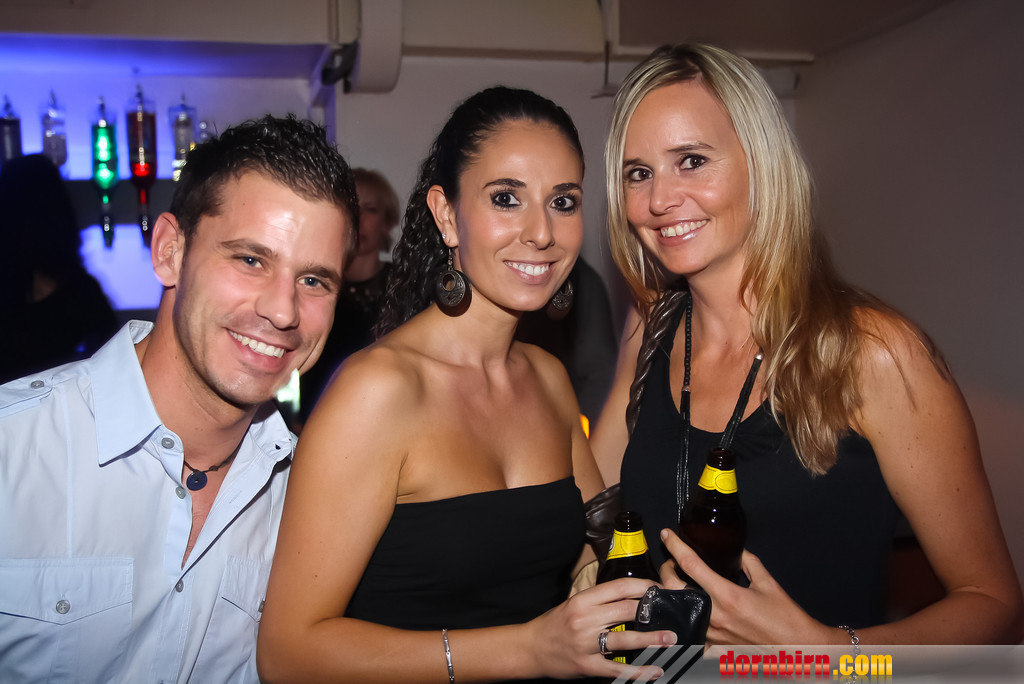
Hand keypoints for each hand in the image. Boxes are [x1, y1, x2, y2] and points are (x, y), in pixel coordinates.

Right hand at [524, 577, 676, 679]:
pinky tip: (654, 670)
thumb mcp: (574, 604)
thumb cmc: (555, 624)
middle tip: (671, 612)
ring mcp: (586, 644)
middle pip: (626, 610)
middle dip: (652, 610)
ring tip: (670, 639)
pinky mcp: (587, 665)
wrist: (530, 648)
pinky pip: (617, 669)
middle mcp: (585, 620)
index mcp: (583, 601)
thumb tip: (631, 598)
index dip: (644, 586)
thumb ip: (599, 602)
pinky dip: (638, 671)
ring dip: (651, 639)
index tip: (660, 589)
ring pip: (625, 639)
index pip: (619, 588)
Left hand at [659, 529, 835, 644]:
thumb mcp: (768, 583)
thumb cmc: (785, 617)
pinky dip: (683, 617)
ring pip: (677, 609)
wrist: (797, 648)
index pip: (692, 565)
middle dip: (666, 569)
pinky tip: (686, 609)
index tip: (667, 535)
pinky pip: (690, 630)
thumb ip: (749, 563)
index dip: (676, 546)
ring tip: (676, 582)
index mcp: (727, 595)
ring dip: (672, 593)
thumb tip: (738, 550)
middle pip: (674, 587)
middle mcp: (715, 615)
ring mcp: (712, 633)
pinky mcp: (714, 646)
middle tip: (671, 561)